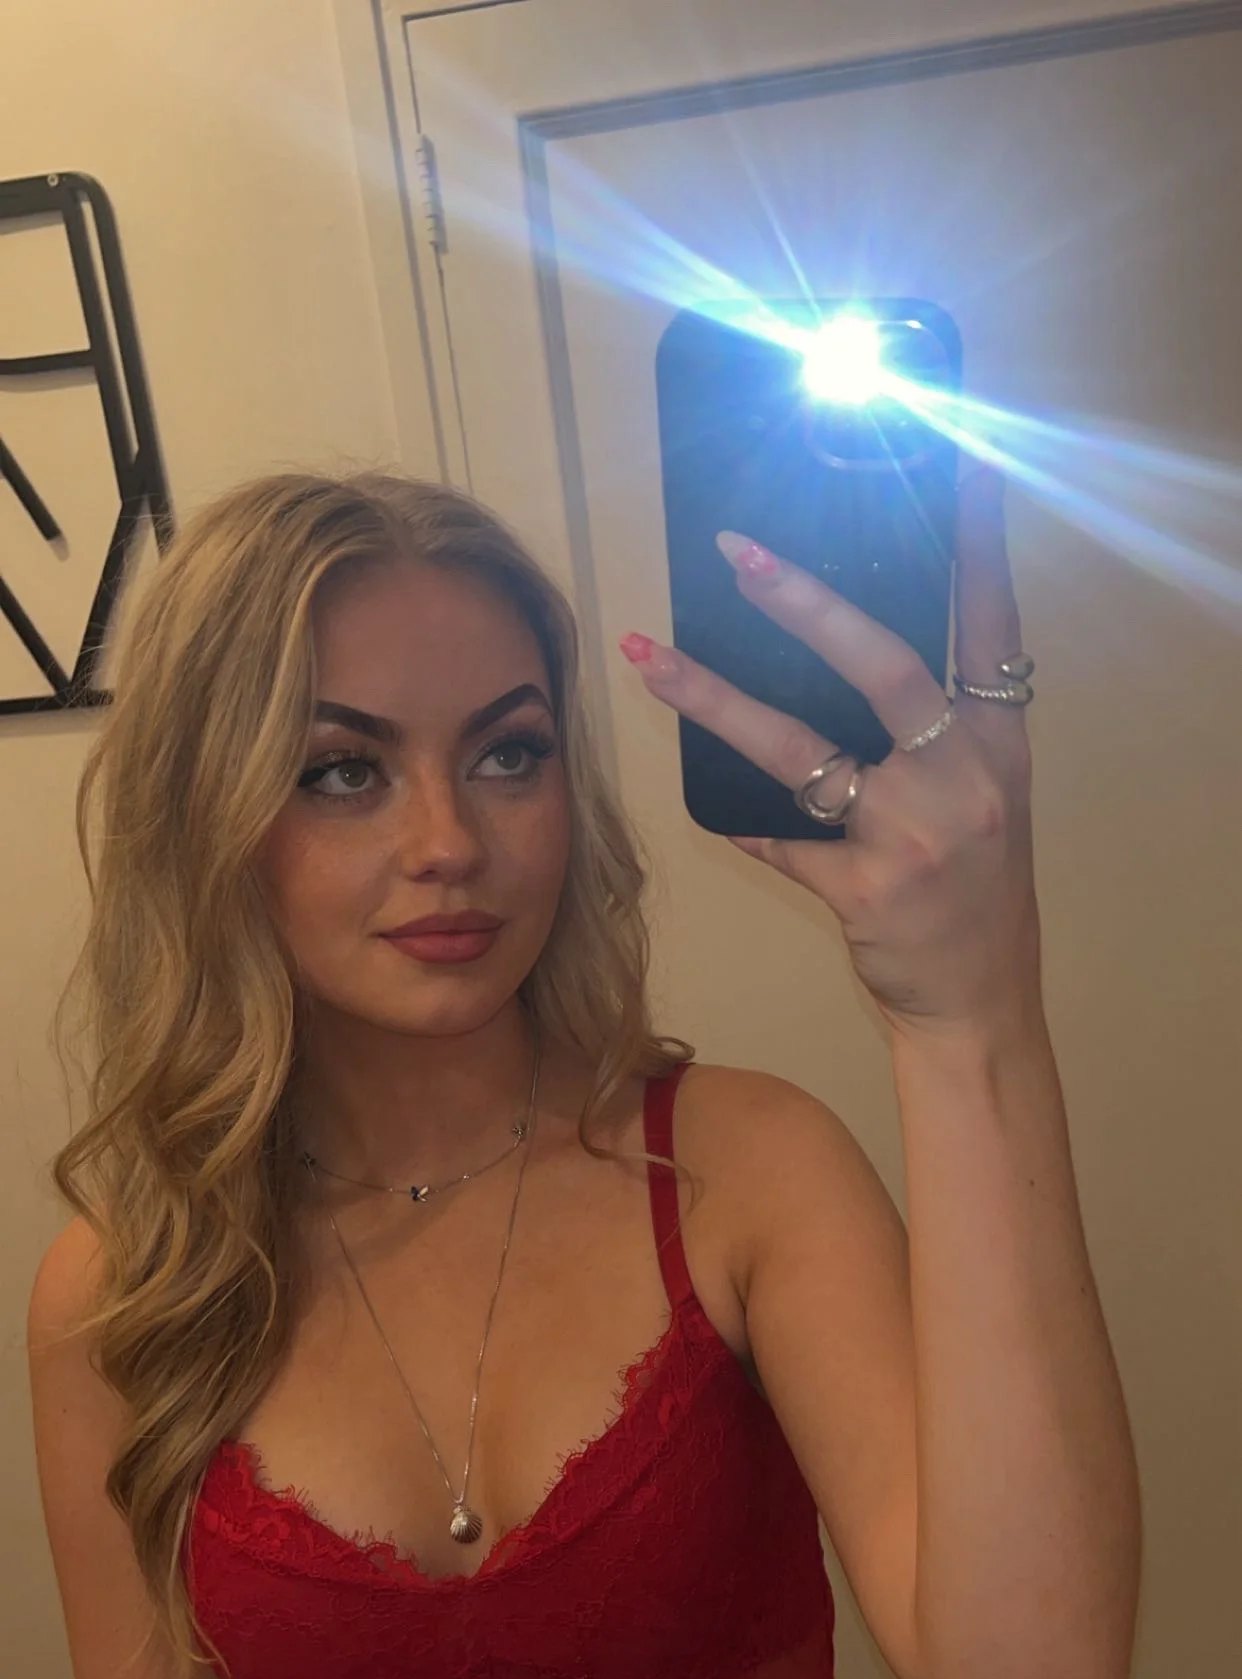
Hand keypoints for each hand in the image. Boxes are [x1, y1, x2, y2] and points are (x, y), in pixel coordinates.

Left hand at [619, 467, 1043, 1041]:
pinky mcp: (866, 890)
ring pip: (802, 751)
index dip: (979, 547)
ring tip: (648, 657)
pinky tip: (718, 814)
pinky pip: (781, 838)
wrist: (980, 1003)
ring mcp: (915, 835)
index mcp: (998, 744)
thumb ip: (940, 732)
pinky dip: (747, 825)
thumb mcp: (983, 798)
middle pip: (884, 667)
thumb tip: (846, 651)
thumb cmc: (973, 892)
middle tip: (736, 551)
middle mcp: (963, 778)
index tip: (964, 470)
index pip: (990, 627)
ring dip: (716, 699)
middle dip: (805, 604)